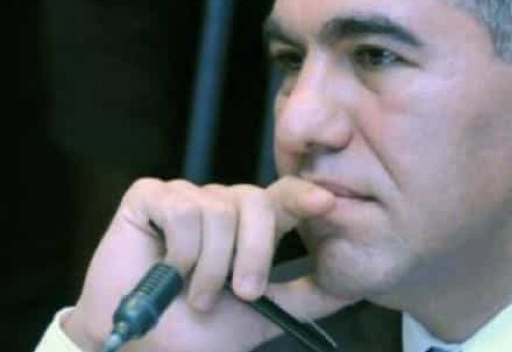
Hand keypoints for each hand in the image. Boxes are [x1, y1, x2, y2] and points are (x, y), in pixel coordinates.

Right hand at [62, 176, 357, 351]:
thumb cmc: (197, 332)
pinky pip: (183, 210)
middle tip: (242, 293)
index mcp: (250, 226)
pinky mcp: (149, 196)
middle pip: (256, 202)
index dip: (304, 195)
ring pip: (219, 211)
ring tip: (195, 294)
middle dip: (254, 254)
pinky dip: (180, 251)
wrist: (140, 345)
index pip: (284, 196)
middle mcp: (221, 204)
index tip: (327, 203)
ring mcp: (185, 196)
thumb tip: (352, 285)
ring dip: (210, 266)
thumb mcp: (260, 318)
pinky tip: (167, 270)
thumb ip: (305, 299)